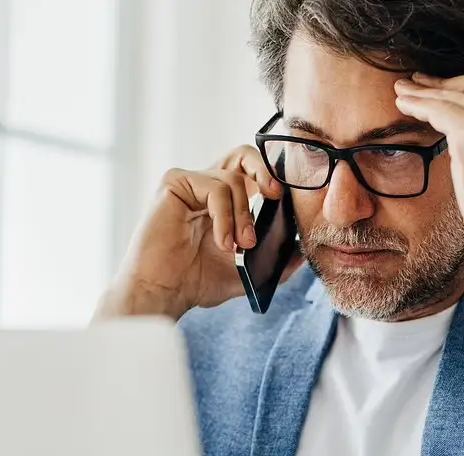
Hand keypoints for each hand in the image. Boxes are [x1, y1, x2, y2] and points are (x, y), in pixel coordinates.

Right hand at [98, 146, 301, 319]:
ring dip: (243, 215)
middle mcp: (205, 186)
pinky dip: (225, 217)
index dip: (272, 178)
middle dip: (265, 171)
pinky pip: (214, 188)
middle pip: (243, 154)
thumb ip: (272, 262)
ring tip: (240, 246)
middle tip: (274, 196)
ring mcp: (189, 182)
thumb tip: (301, 253)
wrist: (162, 293)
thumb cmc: (194, 282)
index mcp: (222, 201)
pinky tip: (222, 242)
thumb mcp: (244, 273)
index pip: (252, 172)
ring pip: (232, 179)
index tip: (285, 201)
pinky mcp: (174, 184)